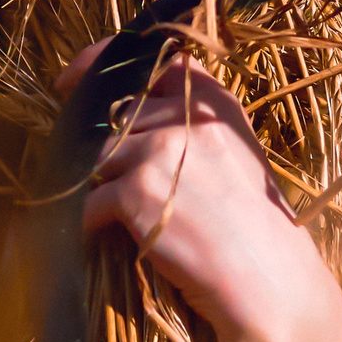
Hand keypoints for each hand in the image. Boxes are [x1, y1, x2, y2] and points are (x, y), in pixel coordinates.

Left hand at [58, 40, 341, 341]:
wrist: (269, 281)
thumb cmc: (256, 230)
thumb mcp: (235, 158)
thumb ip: (192, 131)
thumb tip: (128, 125)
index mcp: (215, 104)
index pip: (154, 61)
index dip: (104, 63)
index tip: (72, 79)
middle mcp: (187, 117)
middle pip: (118, 118)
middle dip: (101, 147)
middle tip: (97, 176)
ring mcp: (160, 151)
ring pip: (99, 157)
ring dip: (96, 186)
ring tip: (105, 214)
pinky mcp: (137, 192)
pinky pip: (92, 202)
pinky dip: (92, 223)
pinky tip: (105, 239)